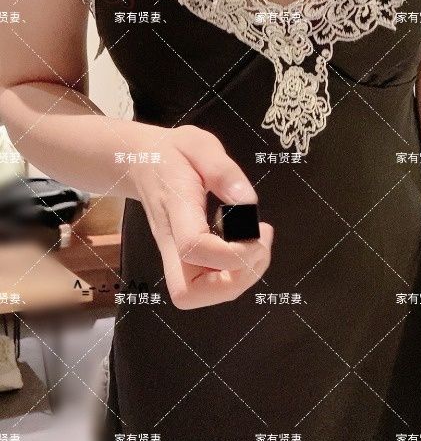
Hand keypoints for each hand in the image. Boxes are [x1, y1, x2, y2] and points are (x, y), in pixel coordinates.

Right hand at [129, 124, 273, 308]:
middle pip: (189, 293)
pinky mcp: (185, 260)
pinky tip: (246, 244)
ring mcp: (175, 255)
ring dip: (239, 280)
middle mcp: (171, 242)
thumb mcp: (198, 144)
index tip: (257, 231)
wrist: (140, 161)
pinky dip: (236, 274)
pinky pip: (209, 285)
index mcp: (175, 208)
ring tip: (258, 244)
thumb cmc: (172, 152)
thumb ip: (223, 170)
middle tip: (259, 247)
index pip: (193, 247)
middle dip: (234, 282)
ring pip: (200, 296)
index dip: (232, 253)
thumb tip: (248, 202)